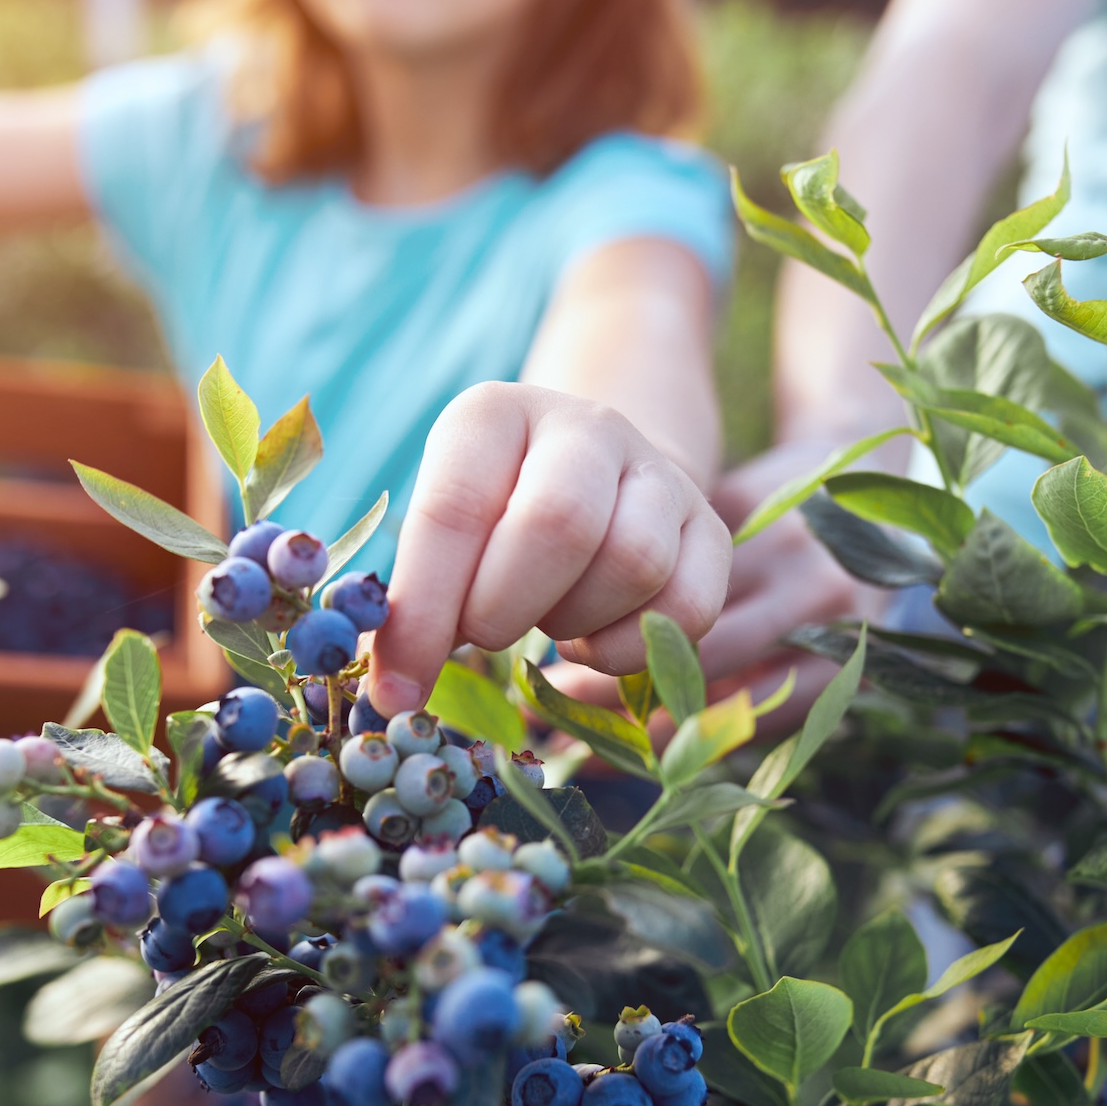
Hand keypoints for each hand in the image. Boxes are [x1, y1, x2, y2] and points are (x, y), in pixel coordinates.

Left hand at [365, 384, 730, 713]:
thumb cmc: (494, 520)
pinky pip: (687, 607)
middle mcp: (586, 426)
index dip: (425, 610)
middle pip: (559, 524)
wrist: (593, 480)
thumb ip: (415, 601)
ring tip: (546, 620)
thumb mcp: (444, 535)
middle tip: (483, 635)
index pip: (454, 509)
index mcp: (494, 414)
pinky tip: (594, 639)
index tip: (400, 686)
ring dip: (574, 623)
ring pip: (634, 560)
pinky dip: (631, 649)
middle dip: (505, 609)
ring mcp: (658, 474)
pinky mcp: (710, 529)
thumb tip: (396, 691)